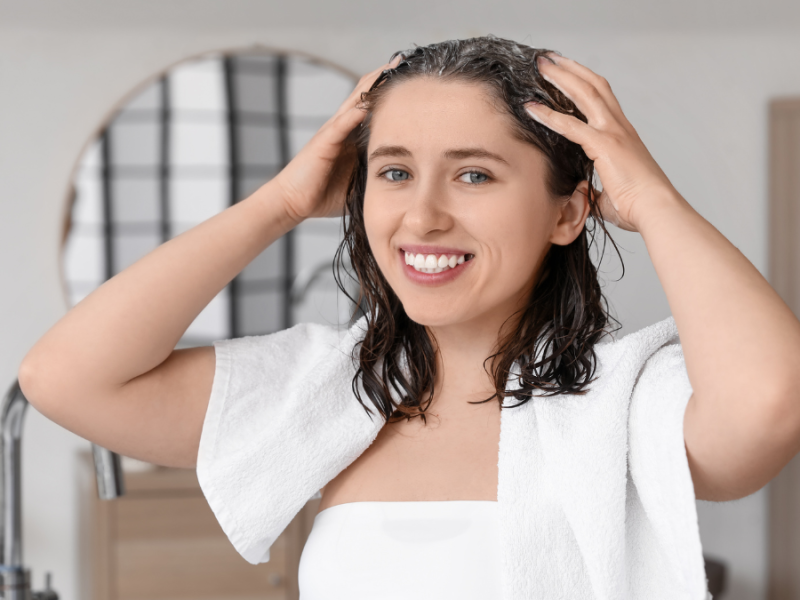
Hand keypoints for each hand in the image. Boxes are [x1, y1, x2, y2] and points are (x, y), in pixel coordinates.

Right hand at [272, 54, 403, 223]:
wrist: (293, 202)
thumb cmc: (323, 194)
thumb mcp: (358, 181)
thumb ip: (374, 173)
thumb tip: (402, 180)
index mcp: (351, 137)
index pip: (372, 107)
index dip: (389, 92)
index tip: (409, 80)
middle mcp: (342, 129)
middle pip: (364, 96)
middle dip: (383, 78)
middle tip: (404, 60)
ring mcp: (332, 133)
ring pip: (354, 102)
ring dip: (371, 86)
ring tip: (389, 69)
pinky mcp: (323, 143)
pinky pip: (340, 125)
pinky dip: (354, 113)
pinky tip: (366, 103)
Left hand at [525, 54, 680, 231]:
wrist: (655, 210)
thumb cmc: (638, 207)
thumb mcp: (611, 195)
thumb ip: (596, 191)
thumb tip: (585, 197)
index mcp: (623, 136)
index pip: (603, 99)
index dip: (584, 83)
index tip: (567, 73)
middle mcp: (620, 128)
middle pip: (594, 86)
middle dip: (570, 69)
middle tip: (549, 59)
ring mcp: (613, 133)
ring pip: (585, 94)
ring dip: (561, 78)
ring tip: (541, 66)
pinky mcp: (604, 145)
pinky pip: (571, 125)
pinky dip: (549, 116)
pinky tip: (531, 108)